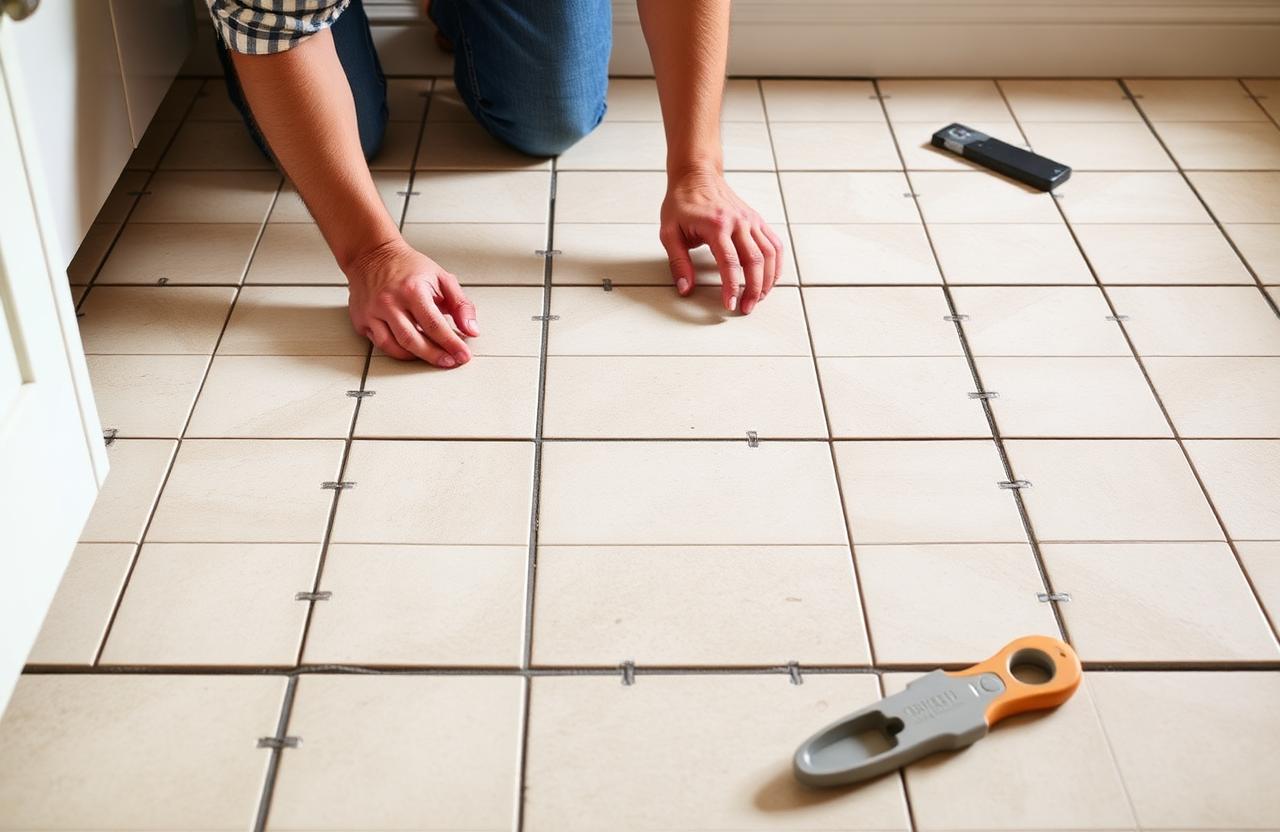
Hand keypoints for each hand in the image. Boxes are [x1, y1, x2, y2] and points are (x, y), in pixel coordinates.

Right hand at [344, 238, 477, 366]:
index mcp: (412, 290)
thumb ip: (460, 304)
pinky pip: (381, 344)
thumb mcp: (441, 278)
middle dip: (435, 356)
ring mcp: (372, 312)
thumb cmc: (407, 266)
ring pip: (394, 347)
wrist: (372, 254)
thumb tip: (472, 330)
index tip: (463, 356)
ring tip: (433, 357)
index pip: (434, 325)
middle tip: (450, 362)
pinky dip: (398, 351)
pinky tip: (412, 350)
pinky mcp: (361, 320)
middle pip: (413, 340)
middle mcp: (389, 302)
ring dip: (416, 357)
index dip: (451, 344)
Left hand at [659, 170, 784, 314]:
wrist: (696, 175)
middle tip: (746, 308)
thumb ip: (678, 262)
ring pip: (769, 254)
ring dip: (767, 280)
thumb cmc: (682, 203)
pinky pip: (774, 244)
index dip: (732, 287)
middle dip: (754, 289)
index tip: (729, 304)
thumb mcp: (669, 232)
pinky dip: (776, 264)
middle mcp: (738, 222)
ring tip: (759, 298)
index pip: (729, 263)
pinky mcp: (757, 220)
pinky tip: (769, 279)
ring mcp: (750, 220)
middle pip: (755, 261)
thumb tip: (685, 288)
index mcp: (716, 225)